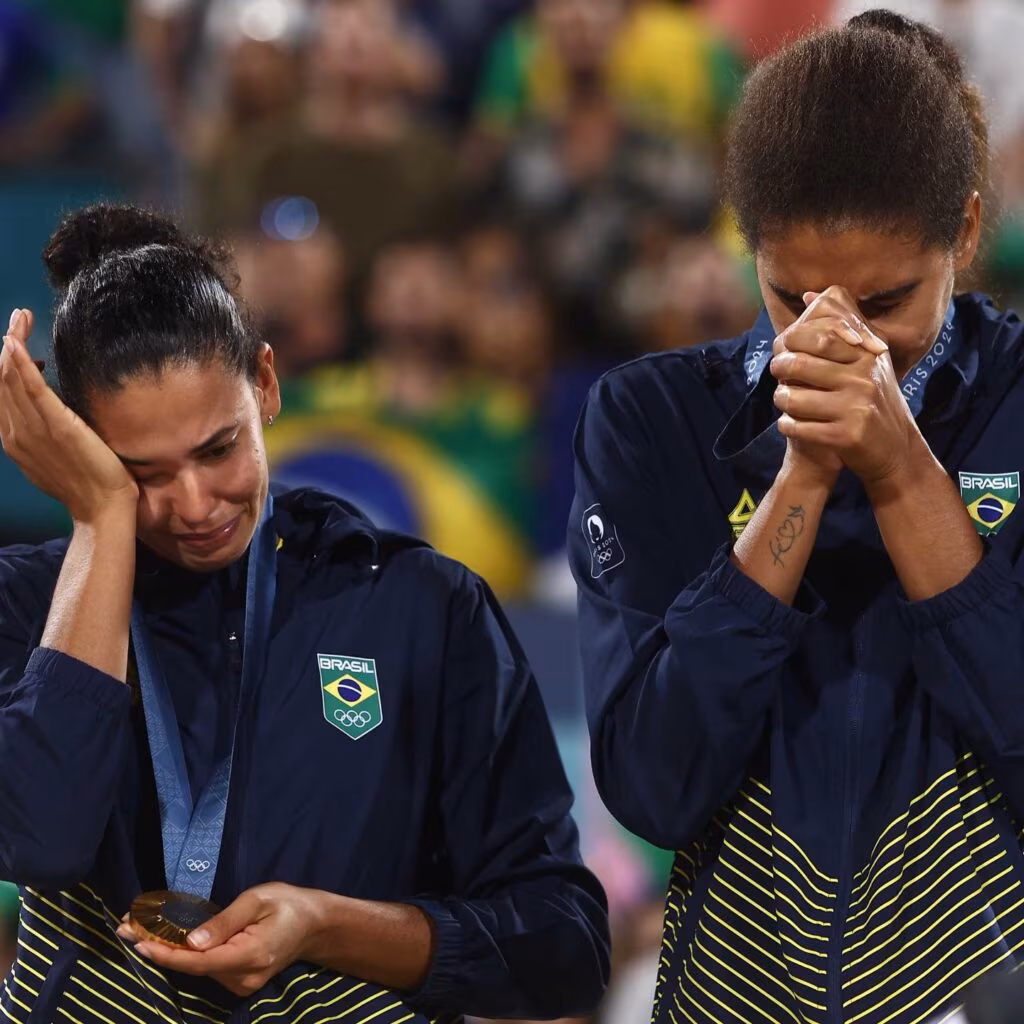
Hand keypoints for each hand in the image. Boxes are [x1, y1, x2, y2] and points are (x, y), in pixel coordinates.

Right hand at [0, 309, 138, 521]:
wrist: (104, 508)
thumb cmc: (89, 483)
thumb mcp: (57, 454)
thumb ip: (46, 432)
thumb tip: (51, 412)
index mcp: (15, 438)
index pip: (1, 392)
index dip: (6, 362)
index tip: (17, 339)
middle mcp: (16, 433)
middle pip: (1, 379)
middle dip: (8, 343)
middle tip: (18, 317)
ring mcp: (34, 431)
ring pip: (10, 378)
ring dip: (13, 343)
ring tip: (20, 318)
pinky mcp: (58, 427)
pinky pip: (32, 389)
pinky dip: (21, 364)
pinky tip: (16, 343)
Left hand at [117, 883, 323, 996]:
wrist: (314, 924)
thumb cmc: (287, 904)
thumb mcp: (257, 900)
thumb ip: (225, 921)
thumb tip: (191, 943)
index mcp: (250, 956)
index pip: (200, 961)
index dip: (166, 955)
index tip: (138, 943)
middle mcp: (243, 978)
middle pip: (193, 968)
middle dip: (158, 949)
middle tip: (125, 928)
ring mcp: (241, 985)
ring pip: (197, 970)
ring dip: (168, 952)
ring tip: (140, 929)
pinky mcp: (238, 983)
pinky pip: (207, 969)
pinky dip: (186, 956)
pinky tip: (168, 940)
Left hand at [770, 287, 919, 485]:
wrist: (896, 451)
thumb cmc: (874, 400)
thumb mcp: (867, 359)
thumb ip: (843, 325)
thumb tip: (811, 294)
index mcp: (868, 356)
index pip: (820, 335)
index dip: (793, 340)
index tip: (785, 348)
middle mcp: (865, 379)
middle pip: (800, 365)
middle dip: (779, 368)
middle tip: (777, 372)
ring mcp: (856, 409)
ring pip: (793, 398)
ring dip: (781, 399)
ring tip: (784, 399)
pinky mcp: (846, 437)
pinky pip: (796, 427)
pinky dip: (787, 426)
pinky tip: (791, 424)